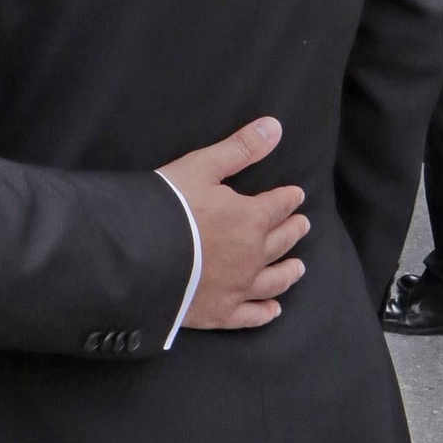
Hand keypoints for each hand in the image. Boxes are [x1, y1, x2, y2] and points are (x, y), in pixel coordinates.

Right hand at [159, 116, 308, 331]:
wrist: (139, 255)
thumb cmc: (169, 205)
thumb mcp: (203, 166)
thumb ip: (240, 148)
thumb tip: (275, 127)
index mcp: (251, 219)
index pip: (277, 206)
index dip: (288, 199)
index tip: (296, 196)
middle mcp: (253, 256)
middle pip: (280, 242)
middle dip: (293, 230)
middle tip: (303, 225)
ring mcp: (239, 288)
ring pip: (273, 281)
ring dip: (288, 272)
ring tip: (299, 266)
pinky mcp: (221, 313)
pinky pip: (251, 316)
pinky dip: (265, 313)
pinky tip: (274, 310)